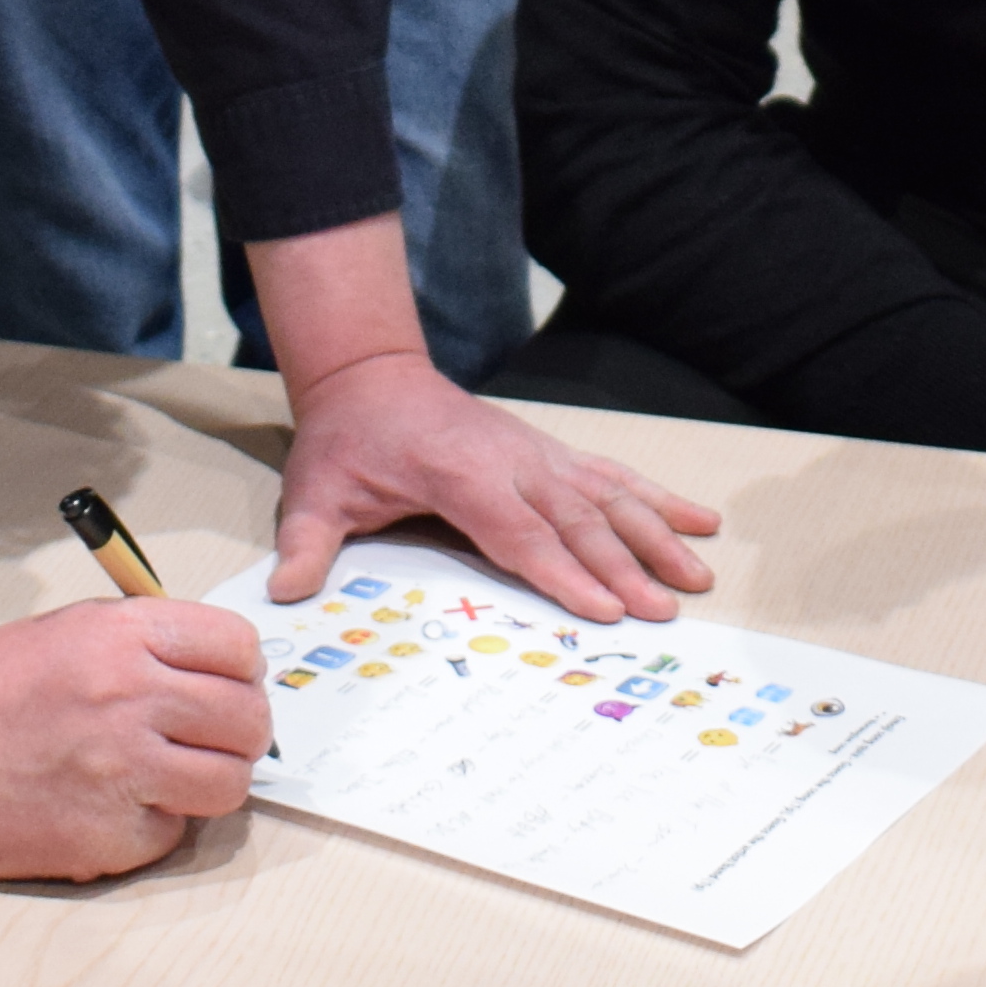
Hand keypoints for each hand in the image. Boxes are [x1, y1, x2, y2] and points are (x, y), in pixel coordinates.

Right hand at [0, 556, 263, 882]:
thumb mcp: (69, 632)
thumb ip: (146, 647)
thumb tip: (219, 677)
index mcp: (124, 634)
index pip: (239, 648)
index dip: (240, 672)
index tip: (225, 687)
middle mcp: (131, 696)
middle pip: (249, 721)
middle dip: (239, 734)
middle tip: (209, 743)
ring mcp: (121, 769)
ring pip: (229, 785)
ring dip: (207, 786)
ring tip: (166, 780)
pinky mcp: (104, 836)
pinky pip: (170, 836)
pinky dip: (151, 828)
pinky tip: (109, 810)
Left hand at [272, 346, 720, 619]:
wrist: (372, 375)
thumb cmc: (347, 440)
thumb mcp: (316, 490)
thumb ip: (307, 544)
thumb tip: (286, 594)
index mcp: (459, 473)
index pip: (518, 531)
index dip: (562, 571)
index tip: (603, 610)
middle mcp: (511, 461)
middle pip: (577, 519)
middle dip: (624, 568)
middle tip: (665, 611)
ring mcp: (536, 454)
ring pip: (608, 497)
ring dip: (656, 536)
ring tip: (698, 576)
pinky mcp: (550, 454)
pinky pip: (612, 477)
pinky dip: (658, 499)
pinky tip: (700, 519)